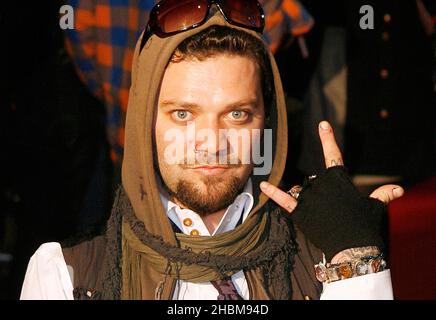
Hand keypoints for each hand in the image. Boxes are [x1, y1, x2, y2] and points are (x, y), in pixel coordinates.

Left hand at [260, 121, 403, 212]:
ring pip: (303, 191)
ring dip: (309, 200)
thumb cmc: (365, 226)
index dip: (328, 139)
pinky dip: (273, 193)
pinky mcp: (299, 210)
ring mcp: (309, 197)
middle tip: (333, 213)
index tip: (322, 124)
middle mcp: (321, 183)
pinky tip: (262, 186)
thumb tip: (399, 190)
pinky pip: (284, 200)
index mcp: (339, 178)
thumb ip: (382, 195)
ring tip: (322, 217)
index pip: (333, 154)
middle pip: (316, 182)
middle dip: (322, 194)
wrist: (353, 248)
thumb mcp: (375, 207)